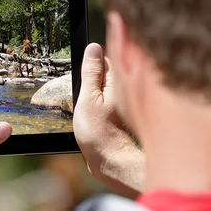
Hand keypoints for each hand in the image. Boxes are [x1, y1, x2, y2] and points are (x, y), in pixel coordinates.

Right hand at [74, 44, 144, 197]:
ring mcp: (124, 105)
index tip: (84, 82)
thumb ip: (91, 72)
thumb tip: (93, 47)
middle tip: (87, 102)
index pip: (104, 61)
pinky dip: (101, 112)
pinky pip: (107, 107)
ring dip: (96, 99)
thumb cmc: (100, 134)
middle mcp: (126, 90)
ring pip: (105, 93)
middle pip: (105, 77)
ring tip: (93, 116)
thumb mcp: (88, 99)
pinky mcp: (121, 118)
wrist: (112, 164)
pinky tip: (97, 124)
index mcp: (119, 81)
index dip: (91, 69)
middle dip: (94, 84)